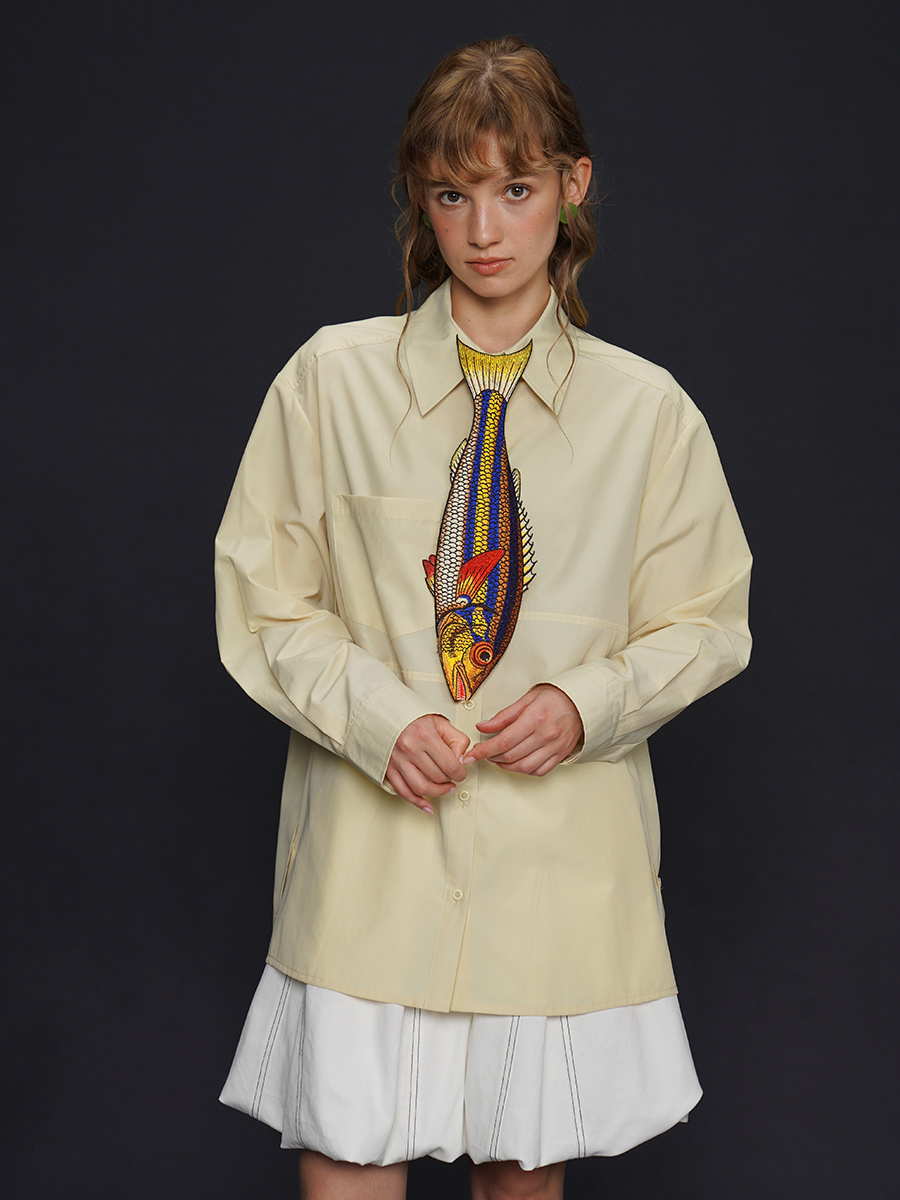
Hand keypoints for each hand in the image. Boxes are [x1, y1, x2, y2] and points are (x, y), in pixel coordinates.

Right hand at [385, 715, 469, 813]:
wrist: (385, 715)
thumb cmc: (413, 719)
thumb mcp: (440, 722)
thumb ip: (456, 740)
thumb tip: (461, 761)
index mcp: (426, 737)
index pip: (450, 765)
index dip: (460, 774)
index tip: (461, 773)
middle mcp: (410, 749)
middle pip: (437, 777)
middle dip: (449, 781)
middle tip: (452, 778)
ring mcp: (398, 761)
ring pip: (421, 788)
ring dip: (437, 794)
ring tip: (444, 790)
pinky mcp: (389, 769)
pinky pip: (403, 791)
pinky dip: (416, 802)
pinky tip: (427, 805)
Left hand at [463, 684, 583, 775]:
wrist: (581, 702)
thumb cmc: (556, 697)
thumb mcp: (527, 699)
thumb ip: (504, 715)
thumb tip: (483, 726)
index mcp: (534, 719)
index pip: (503, 741)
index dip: (484, 750)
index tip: (472, 754)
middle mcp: (545, 735)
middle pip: (511, 755)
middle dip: (491, 757)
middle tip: (483, 753)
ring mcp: (554, 747)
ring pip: (523, 767)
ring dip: (505, 766)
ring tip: (497, 759)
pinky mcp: (560, 755)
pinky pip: (539, 771)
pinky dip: (524, 770)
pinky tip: (517, 763)